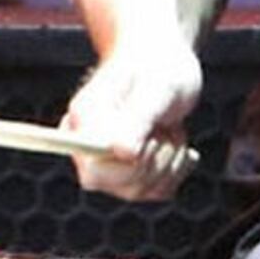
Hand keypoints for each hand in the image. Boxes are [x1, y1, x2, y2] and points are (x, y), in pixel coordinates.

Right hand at [59, 36, 202, 205]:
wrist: (163, 66)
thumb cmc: (157, 69)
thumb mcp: (157, 88)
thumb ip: (137, 118)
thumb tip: (121, 152)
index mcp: (83, 121)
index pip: (94, 170)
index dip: (128, 166)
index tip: (152, 136)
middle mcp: (87, 148)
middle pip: (125, 185)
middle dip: (157, 157)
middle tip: (163, 123)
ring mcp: (106, 166)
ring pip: (145, 190)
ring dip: (169, 159)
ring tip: (166, 126)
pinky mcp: (130, 176)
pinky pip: (159, 192)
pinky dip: (176, 168)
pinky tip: (172, 141)